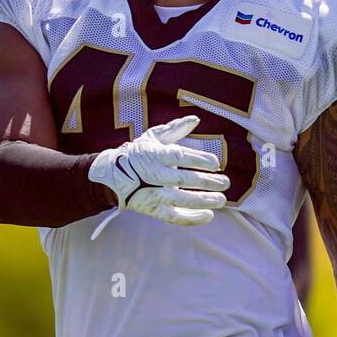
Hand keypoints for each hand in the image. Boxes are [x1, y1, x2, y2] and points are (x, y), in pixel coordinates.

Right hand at [88, 115, 229, 228]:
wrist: (111, 176)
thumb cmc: (138, 154)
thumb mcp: (153, 137)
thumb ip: (175, 129)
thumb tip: (196, 119)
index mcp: (155, 155)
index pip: (179, 156)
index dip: (199, 159)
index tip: (216, 163)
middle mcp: (153, 175)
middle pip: (183, 179)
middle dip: (206, 182)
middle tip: (225, 182)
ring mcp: (152, 194)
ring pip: (180, 200)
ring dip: (202, 201)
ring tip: (221, 199)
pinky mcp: (152, 209)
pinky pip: (173, 217)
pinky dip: (191, 218)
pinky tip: (208, 216)